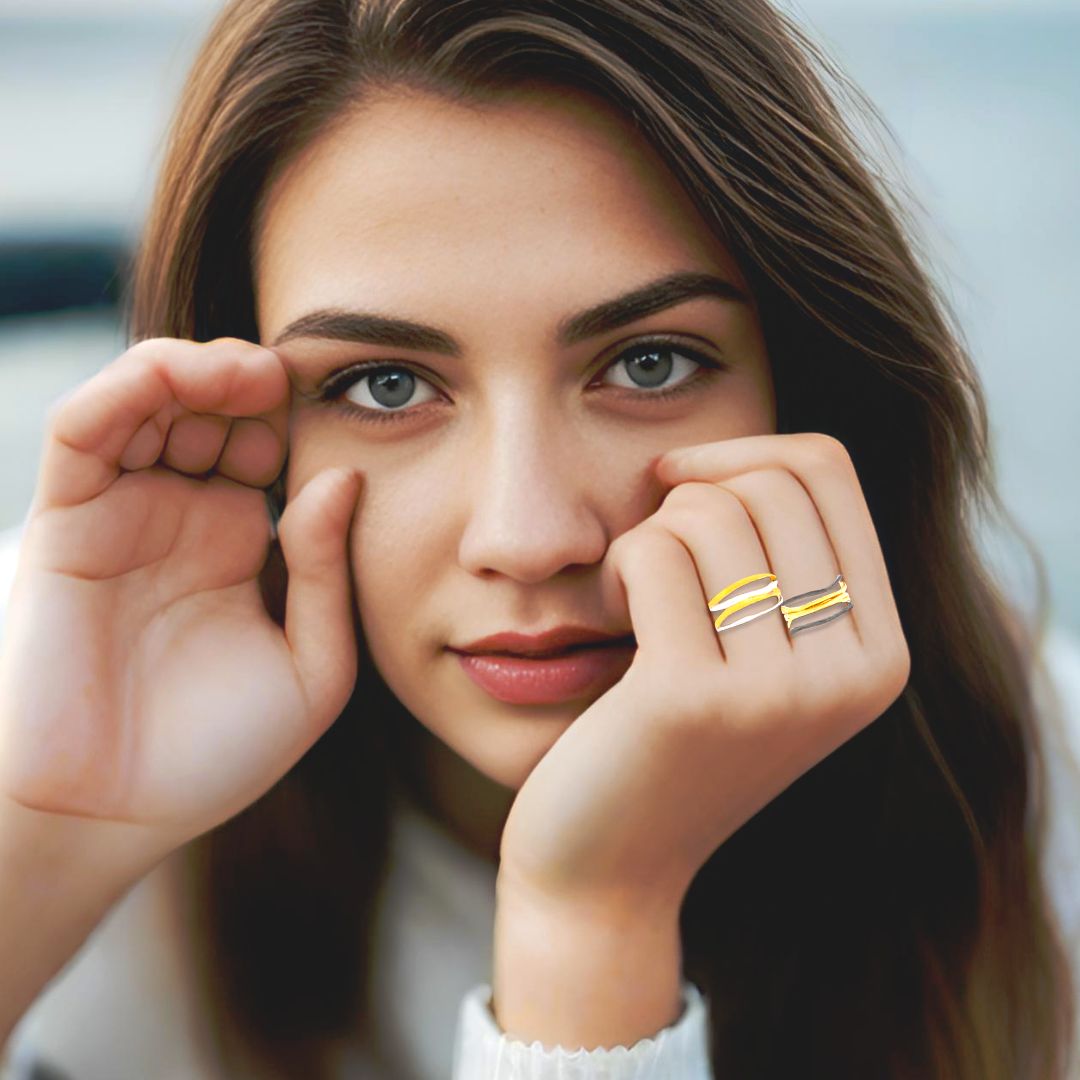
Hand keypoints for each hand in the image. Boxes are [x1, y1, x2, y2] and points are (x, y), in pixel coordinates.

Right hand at [0, 337, 362, 854]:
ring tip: (251, 373)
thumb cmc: (218, 753)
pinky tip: (183, 378)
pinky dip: (127, 387)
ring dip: (197, 369)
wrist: (113, 816)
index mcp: (244, 542)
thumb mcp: (312, 668)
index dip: (302, 415)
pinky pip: (85, 430)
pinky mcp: (67, 522)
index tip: (345, 400)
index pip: (271, 445)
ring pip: (150, 401)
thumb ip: (328, 574)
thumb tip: (341, 477)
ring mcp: (124, 513)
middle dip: (253, 381)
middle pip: (215, 410)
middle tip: (292, 376)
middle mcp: (185, 516)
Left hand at [498, 432, 910, 909]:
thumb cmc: (672, 742)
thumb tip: (735, 452)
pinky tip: (611, 618)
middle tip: (653, 558)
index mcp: (880, 653)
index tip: (679, 485)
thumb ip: (786, 561)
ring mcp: (779, 693)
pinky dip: (620, 567)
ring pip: (709, 514)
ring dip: (649, 536)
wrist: (609, 867)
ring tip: (633, 599)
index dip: (744, 450)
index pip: (828, 471)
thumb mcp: (760, 652)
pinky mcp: (694, 699)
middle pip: (772, 484)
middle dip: (691, 496)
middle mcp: (851, 675)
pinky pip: (655, 553)